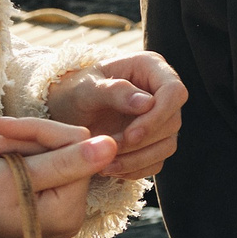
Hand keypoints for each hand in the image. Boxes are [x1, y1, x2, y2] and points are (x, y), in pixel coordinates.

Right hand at [0, 119, 118, 237]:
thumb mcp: (15, 175)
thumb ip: (65, 160)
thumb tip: (112, 145)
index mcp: (69, 209)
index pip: (74, 146)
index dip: (39, 131)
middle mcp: (66, 210)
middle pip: (60, 149)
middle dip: (19, 141)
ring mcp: (50, 205)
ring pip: (41, 153)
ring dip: (5, 147)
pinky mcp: (32, 198)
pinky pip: (28, 164)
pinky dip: (1, 158)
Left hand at [41, 49, 186, 180]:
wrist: (62, 114)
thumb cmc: (72, 93)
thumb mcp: (85, 89)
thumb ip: (114, 92)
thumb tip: (147, 103)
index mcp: (150, 68)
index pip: (174, 92)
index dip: (158, 116)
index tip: (131, 135)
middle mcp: (160, 93)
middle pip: (172, 122)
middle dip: (142, 141)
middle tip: (109, 148)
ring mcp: (159, 119)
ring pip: (167, 146)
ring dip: (137, 159)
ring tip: (105, 163)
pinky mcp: (152, 143)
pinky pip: (155, 162)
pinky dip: (134, 169)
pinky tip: (109, 167)